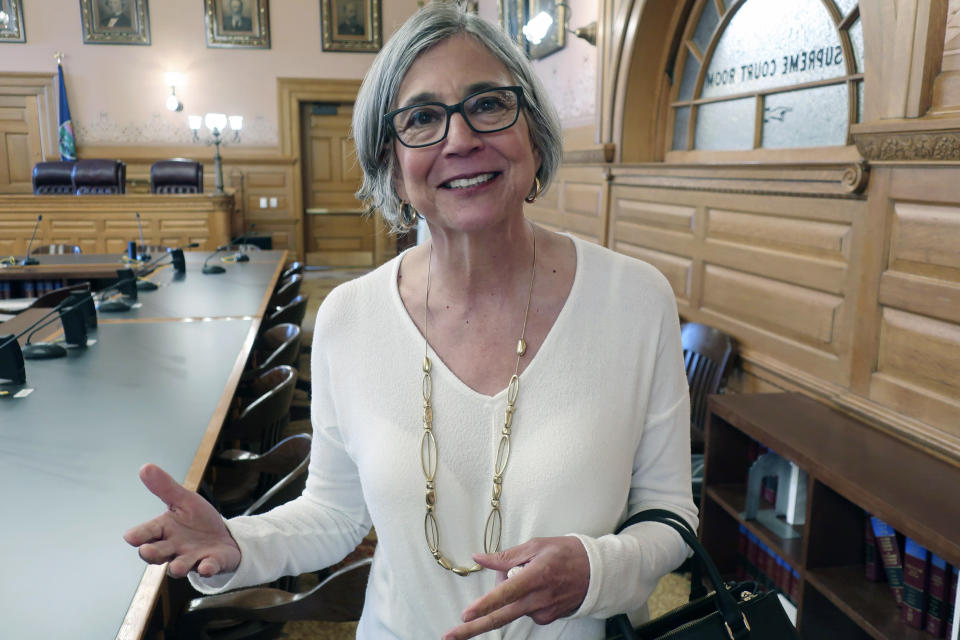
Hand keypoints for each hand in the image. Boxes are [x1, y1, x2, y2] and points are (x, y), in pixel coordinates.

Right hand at [123, 463, 240, 578]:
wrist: (225, 537)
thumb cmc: (198, 521)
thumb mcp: (185, 500)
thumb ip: (165, 488)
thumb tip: (145, 467)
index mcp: (165, 529)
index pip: (147, 533)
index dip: (139, 535)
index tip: (131, 537)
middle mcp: (174, 547)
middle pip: (158, 553)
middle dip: (152, 553)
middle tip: (147, 551)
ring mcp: (192, 558)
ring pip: (180, 565)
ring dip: (178, 566)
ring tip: (176, 567)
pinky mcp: (211, 563)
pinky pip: (208, 567)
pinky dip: (207, 567)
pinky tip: (207, 566)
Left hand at [442, 536, 588, 639]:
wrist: (597, 573)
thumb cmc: (567, 553)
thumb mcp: (537, 545)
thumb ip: (506, 556)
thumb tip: (480, 558)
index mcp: (536, 576)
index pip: (505, 594)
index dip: (484, 605)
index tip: (466, 615)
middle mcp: (538, 599)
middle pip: (499, 617)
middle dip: (473, 629)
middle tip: (450, 636)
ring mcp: (543, 612)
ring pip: (511, 607)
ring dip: (506, 595)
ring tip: (527, 572)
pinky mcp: (546, 619)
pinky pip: (523, 608)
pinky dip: (521, 598)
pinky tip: (535, 584)